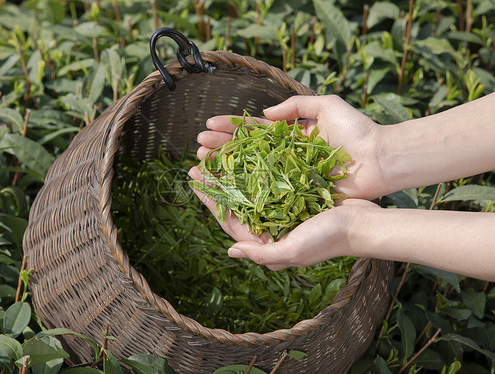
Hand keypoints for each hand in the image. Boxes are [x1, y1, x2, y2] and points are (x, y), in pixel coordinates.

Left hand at [188, 166, 377, 269]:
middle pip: (236, 201)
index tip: (194, 179)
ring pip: (250, 187)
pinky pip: (270, 179)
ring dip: (233, 170)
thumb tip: (230, 251)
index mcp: (267, 241)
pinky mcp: (296, 195)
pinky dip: (257, 165)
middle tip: (200, 160)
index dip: (210, 200)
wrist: (364, 224)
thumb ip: (262, 254)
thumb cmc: (329, 239)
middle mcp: (271, 225)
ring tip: (218, 151)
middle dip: (217, 182)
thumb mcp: (294, 250)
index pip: (230, 220)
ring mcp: (283, 209)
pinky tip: (247, 151)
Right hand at [197, 95, 387, 199]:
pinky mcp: (297, 192)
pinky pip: (268, 189)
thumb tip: (264, 113)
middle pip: (247, 150)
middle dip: (221, 146)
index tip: (208, 125)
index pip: (253, 130)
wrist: (379, 160)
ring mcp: (289, 175)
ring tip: (203, 161)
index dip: (231, 127)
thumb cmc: (357, 130)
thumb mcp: (327, 105)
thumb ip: (296, 106)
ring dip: (226, 165)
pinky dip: (246, 186)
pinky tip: (226, 183)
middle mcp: (285, 156)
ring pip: (251, 169)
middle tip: (198, 146)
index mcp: (290, 135)